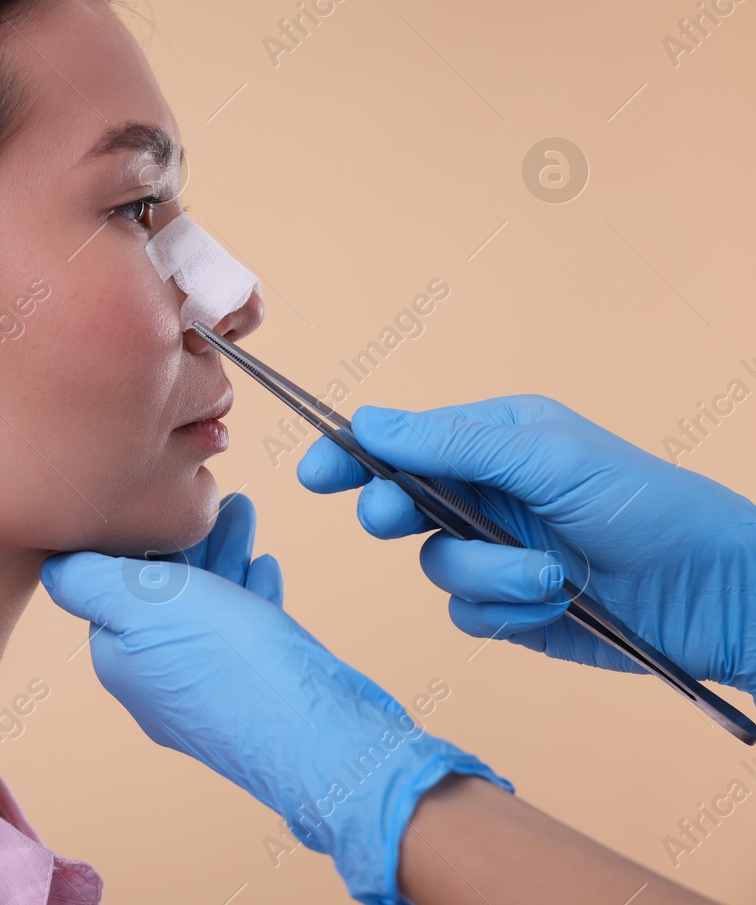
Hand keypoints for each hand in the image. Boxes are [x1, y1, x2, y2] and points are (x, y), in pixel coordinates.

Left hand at [40, 494, 509, 904]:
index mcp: (119, 658)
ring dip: (222, 555)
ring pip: (206, 607)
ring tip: (245, 511)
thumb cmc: (232, 663)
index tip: (163, 497)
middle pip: (162, 592)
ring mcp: (204, 692)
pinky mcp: (252, 695)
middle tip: (219, 496)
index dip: (140, 536)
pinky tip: (263, 566)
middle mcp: (154, 682)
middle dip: (188, 540)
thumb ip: (91, 581)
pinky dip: (248, 593)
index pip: (112, 583)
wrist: (321, 736)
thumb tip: (54, 564)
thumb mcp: (145, 603)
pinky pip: (243, 634)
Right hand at [297, 394, 755, 692]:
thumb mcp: (548, 458)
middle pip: (396, 504)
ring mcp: (494, 554)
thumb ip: (452, 442)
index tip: (320, 473)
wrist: (716, 596)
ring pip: (433, 568)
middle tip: (401, 518)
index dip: (352, 456)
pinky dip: (506, 612)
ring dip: (487, 574)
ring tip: (548, 576)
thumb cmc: (648, 506)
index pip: (400, 441)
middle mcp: (484, 496)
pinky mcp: (509, 610)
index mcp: (492, 442)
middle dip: (397, 514)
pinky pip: (466, 615)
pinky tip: (555, 605)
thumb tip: (369, 422)